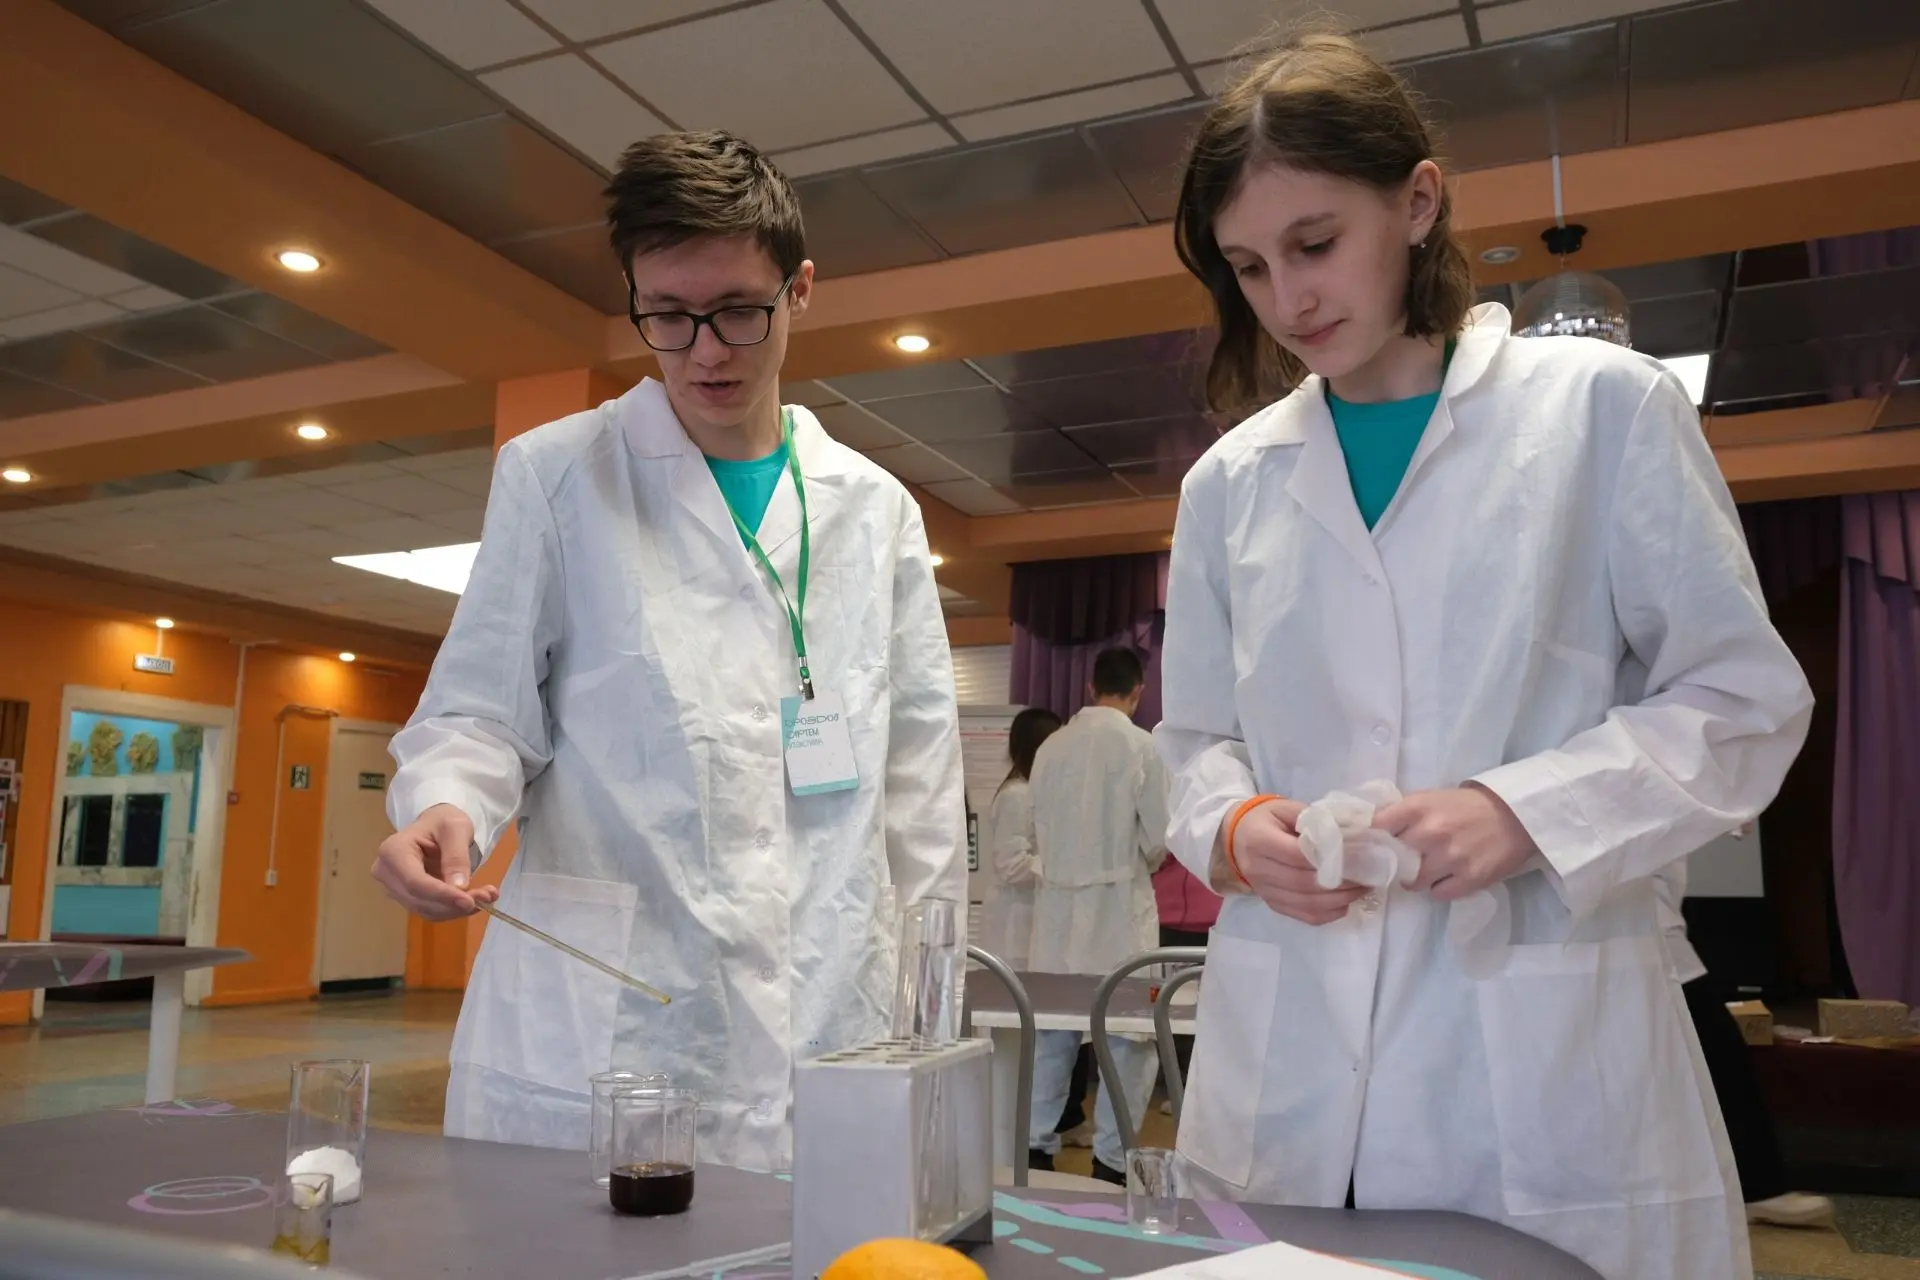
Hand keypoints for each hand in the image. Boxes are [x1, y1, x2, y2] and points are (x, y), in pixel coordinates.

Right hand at [371, 803, 498, 920]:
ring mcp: (394, 888)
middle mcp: (386, 873)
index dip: (442, 895)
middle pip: (419, 899)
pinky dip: (453, 909)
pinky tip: (474, 899)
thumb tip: (459, 887)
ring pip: (426, 910)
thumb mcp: (455, 828)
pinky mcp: (407, 897)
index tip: (470, 901)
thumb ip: (456, 856)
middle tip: (488, 897)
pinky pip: (430, 910)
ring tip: (486, 897)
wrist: (435, 825)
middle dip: (454, 904)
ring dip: (457, 909)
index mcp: (393, 851)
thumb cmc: (443, 821)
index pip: (415, 882)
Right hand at [1227, 799, 1370, 925]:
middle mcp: (1259, 870)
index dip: (1332, 857)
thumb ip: (1318, 819)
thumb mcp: (1287, 808)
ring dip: (1341, 899)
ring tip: (1362, 887)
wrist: (1235, 838)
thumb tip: (1357, 830)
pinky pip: (1306, 916)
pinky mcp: (1273, 904)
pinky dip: (1330, 913)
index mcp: (1260, 841)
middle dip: (1343, 881)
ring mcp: (1265, 891)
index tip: (1360, 854)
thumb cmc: (1264, 818)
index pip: (1300, 854)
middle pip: (1306, 883)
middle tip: (1368, 873)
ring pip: (1308, 904)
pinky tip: (1345, 901)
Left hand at [1373, 784, 1537, 900]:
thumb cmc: (1469, 805)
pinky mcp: (1470, 878)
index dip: (1374, 838)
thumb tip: (1372, 831)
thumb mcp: (1432, 798)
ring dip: (1419, 878)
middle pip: (1395, 858)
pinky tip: (1449, 877)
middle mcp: (1430, 832)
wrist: (1516, 815)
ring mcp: (1450, 857)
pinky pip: (1439, 894)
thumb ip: (1404, 814)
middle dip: (1399, 861)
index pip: (1377, 827)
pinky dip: (1441, 888)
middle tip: (1407, 860)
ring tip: (1431, 870)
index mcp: (1418, 807)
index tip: (1376, 845)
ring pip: (1415, 882)